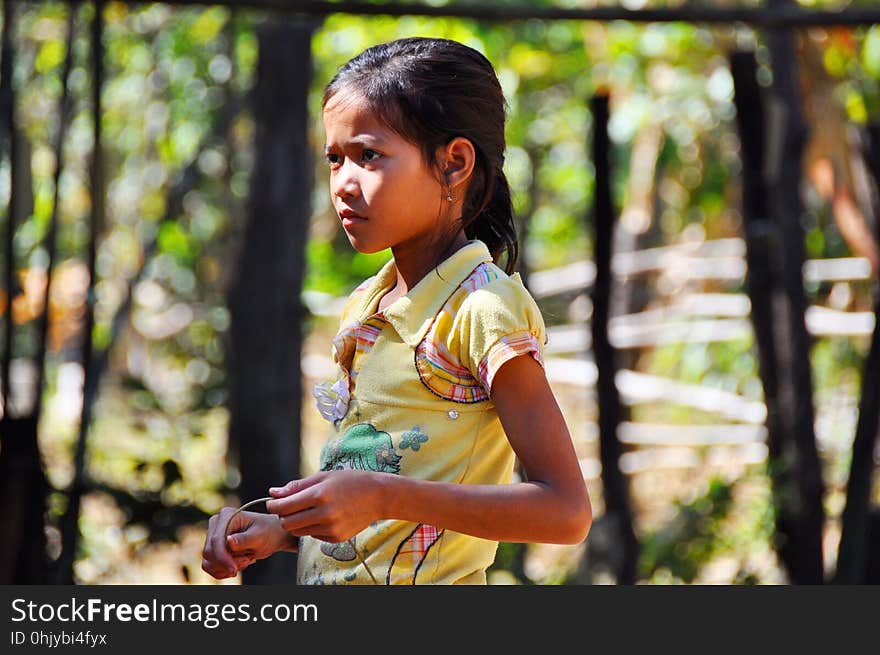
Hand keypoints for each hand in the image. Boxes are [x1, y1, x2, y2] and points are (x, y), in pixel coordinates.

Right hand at [201, 508, 296, 579]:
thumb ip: (245, 539)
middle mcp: (216, 523)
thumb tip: (228, 541)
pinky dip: (222, 571)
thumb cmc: (268, 531)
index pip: (216, 540)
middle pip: (209, 552)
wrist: (271, 535)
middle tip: (248, 560)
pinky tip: (238, 565)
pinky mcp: (213, 547)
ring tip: (246, 559)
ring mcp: (213, 535)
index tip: (234, 570)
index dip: (223, 557)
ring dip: (226, 567)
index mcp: (226, 515)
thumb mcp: (260, 535)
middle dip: (227, 562)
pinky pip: (209, 566)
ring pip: (208, 561)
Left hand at [266, 470, 383, 543]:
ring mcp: (331, 528)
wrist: (378, 496)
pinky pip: (313, 535)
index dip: (274, 505)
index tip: (273, 502)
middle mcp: (325, 514)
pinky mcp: (336, 538)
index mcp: (320, 495)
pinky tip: (323, 516)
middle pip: (287, 523)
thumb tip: (273, 493)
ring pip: (298, 531)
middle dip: (283, 515)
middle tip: (288, 507)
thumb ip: (297, 486)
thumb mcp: (323, 477)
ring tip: (307, 510)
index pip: (284, 506)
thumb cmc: (350, 481)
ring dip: (297, 522)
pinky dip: (312, 527)